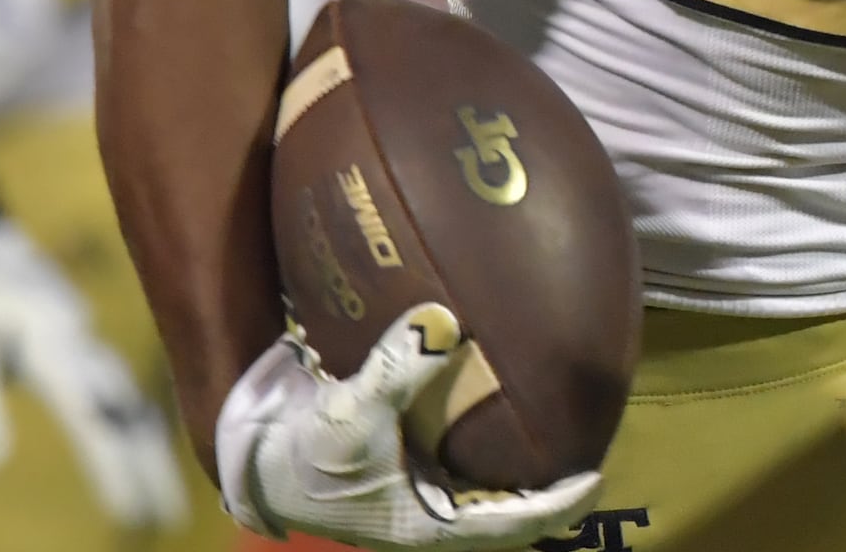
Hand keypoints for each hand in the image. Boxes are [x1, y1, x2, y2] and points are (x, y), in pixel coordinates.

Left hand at [0, 213, 190, 528]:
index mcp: (55, 342)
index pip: (91, 416)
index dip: (113, 467)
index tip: (132, 514)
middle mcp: (82, 342)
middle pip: (130, 410)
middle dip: (150, 465)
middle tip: (168, 520)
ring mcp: (86, 341)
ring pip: (132, 400)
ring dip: (150, 450)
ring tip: (165, 501)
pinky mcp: (80, 345)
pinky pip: (121, 392)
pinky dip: (138, 426)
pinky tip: (144, 450)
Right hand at [216, 309, 601, 546]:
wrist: (249, 452)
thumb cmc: (302, 455)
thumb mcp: (351, 416)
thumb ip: (399, 371)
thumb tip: (442, 321)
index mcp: (428, 522)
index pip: (512, 524)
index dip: (557, 505)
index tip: (595, 476)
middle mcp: (428, 505)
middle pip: (502, 499)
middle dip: (540, 476)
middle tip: (582, 431)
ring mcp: (413, 480)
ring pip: (476, 468)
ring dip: (505, 444)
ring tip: (548, 404)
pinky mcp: (395, 448)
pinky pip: (444, 433)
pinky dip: (466, 410)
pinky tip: (482, 367)